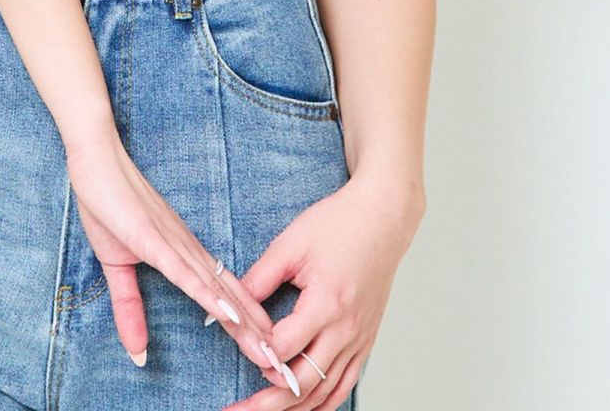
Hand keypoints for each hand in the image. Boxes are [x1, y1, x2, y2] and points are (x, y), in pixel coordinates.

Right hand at [65, 130, 279, 372]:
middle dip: (256, 335)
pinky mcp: (155, 241)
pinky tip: (227, 315)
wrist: (96, 161)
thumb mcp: (116, 267)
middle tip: (282, 367)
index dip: (247, 328)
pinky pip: (185, 273)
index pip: (223, 298)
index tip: (269, 356)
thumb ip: (129, 308)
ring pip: (216, 291)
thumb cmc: (107, 206)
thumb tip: (137, 354)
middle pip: (230, 300)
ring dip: (243, 324)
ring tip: (267, 353)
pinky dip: (207, 296)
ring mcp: (174, 244)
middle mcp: (188, 251)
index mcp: (184, 256)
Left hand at [222, 175, 424, 408]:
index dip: (255, 352)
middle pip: (304, 383)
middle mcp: (347, 330)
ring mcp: (360, 339)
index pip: (282, 348)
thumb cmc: (336, 224)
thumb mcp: (290, 245)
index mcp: (326, 304)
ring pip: (326, 392)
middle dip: (268, 402)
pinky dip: (323, 401)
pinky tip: (302, 407)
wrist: (383, 217)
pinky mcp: (366, 340)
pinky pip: (344, 383)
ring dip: (293, 408)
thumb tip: (226, 305)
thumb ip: (258, 279)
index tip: (234, 347)